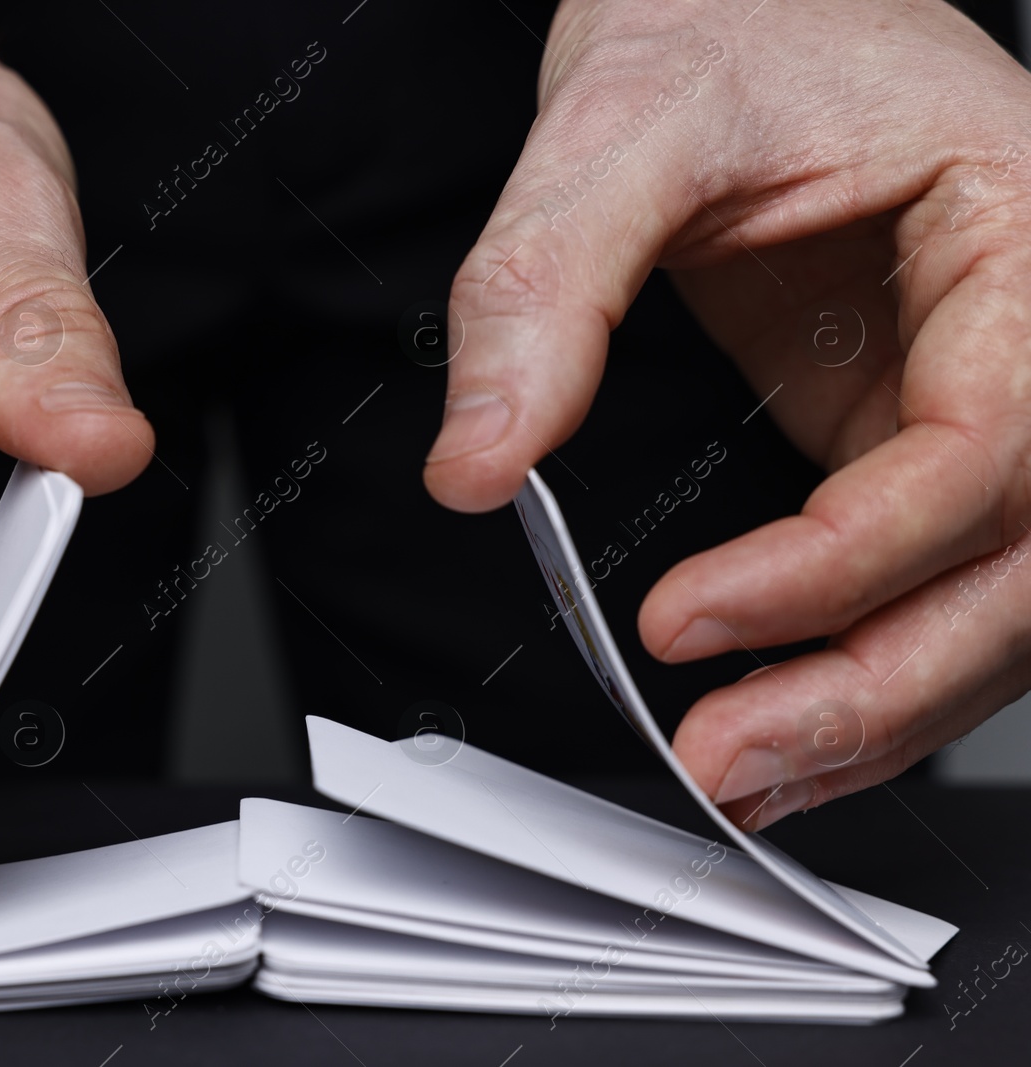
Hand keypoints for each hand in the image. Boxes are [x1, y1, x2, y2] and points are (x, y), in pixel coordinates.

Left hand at [424, 0, 1030, 827]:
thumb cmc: (730, 15)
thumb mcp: (622, 121)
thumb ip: (545, 291)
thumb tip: (484, 461)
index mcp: (1019, 235)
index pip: (983, 449)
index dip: (844, 563)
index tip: (691, 618)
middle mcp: (1028, 329)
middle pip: (1024, 564)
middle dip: (876, 685)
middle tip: (729, 756)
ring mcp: (980, 387)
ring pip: (996, 598)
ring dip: (876, 705)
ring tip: (745, 768)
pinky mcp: (909, 426)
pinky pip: (923, 571)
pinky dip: (859, 656)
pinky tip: (779, 711)